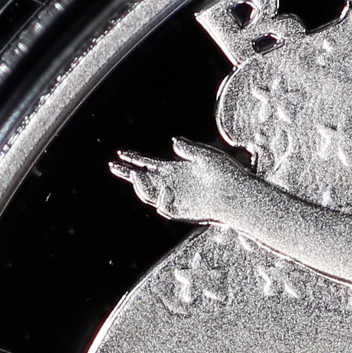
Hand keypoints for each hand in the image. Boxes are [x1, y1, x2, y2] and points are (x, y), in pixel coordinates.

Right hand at [109, 136, 255, 224]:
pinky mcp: (182, 211)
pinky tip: (162, 188)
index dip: (134, 159)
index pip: (149, 164)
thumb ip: (188, 148)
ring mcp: (176, 198)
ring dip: (139, 185)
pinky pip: (163, 206)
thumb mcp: (206, 155)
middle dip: (127, 173)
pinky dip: (159, 198)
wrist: (238, 195)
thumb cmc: (226, 174)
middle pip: (143, 180)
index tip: (120, 153)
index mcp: (176, 170)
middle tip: (114, 166)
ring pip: (149, 193)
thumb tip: (173, 141)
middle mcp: (173, 184)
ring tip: (136, 174)